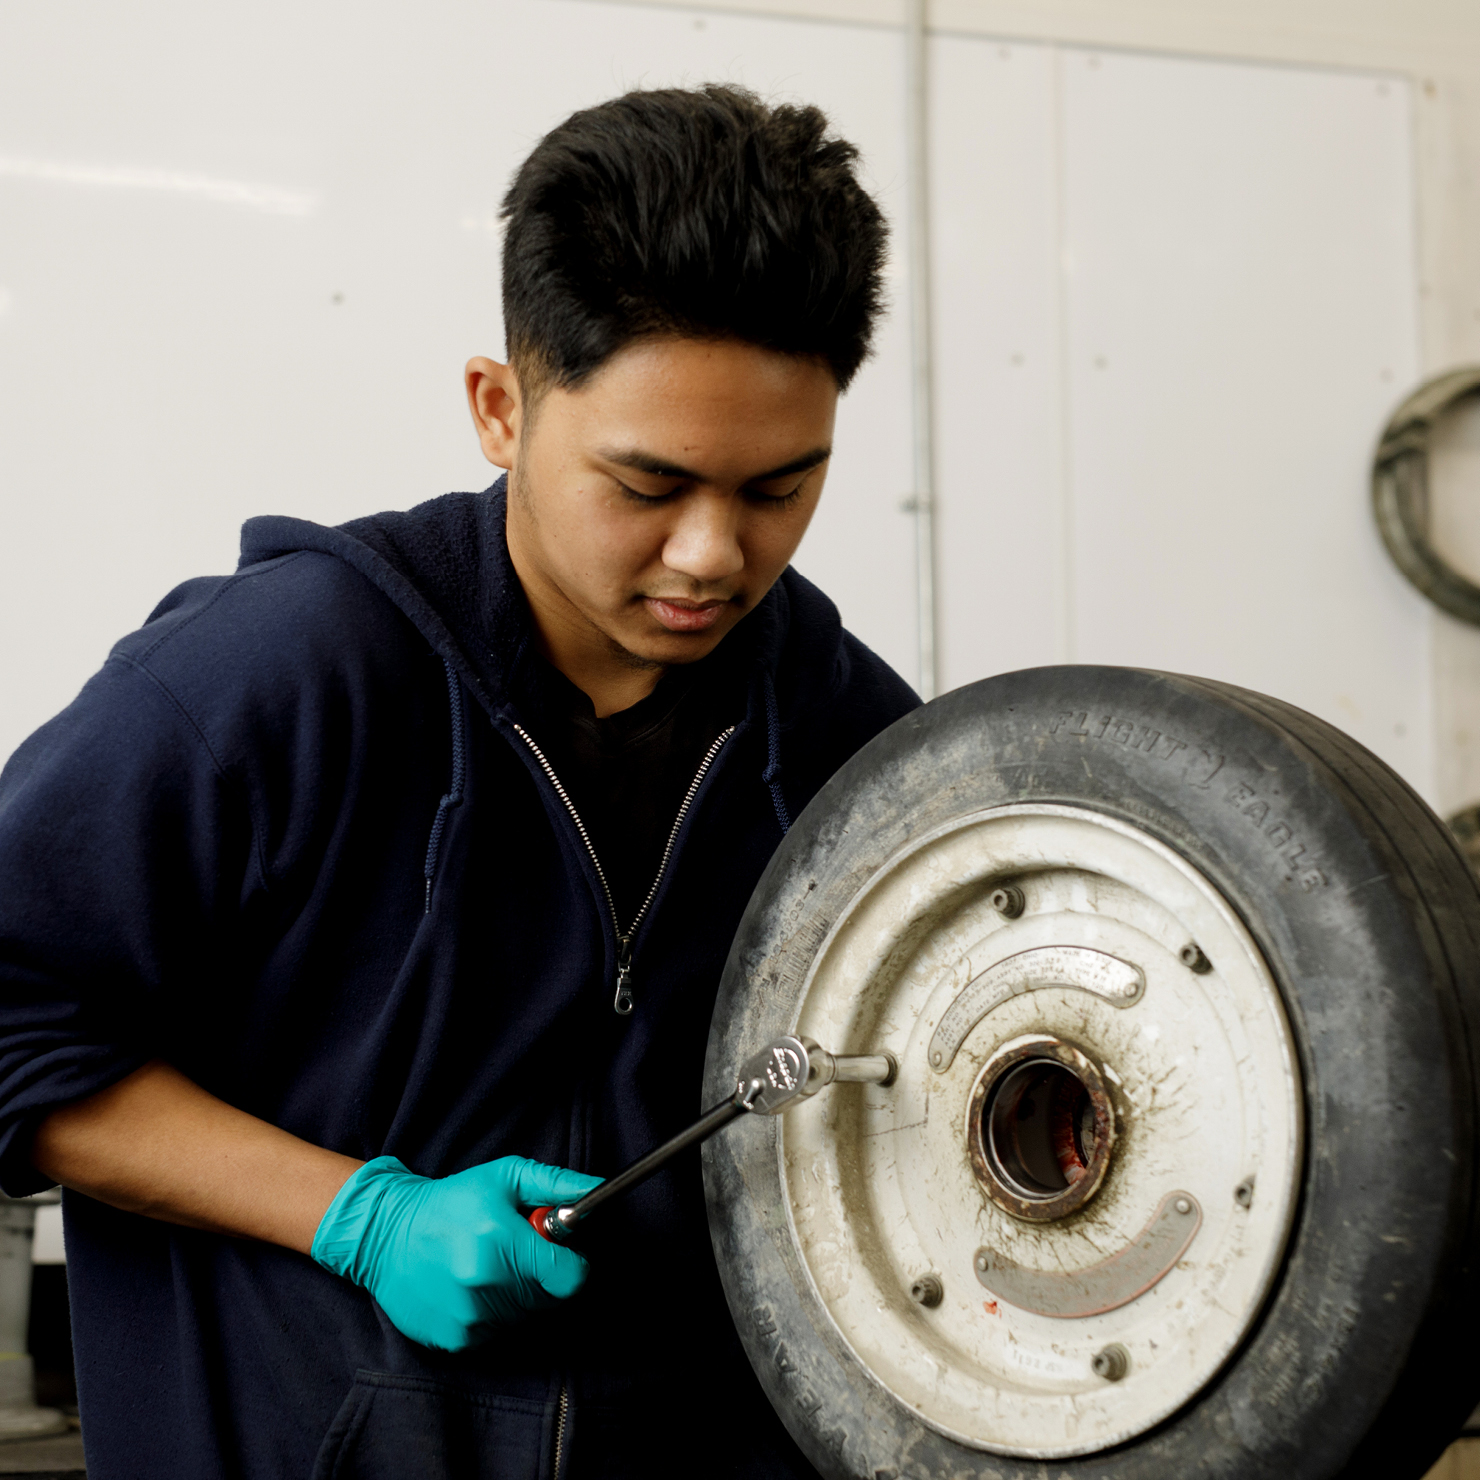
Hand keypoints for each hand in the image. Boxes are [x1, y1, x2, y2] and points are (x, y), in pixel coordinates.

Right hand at [310, 1154, 601, 1349]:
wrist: (385, 1233)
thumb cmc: (453, 1200)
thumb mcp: (506, 1177)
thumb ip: (557, 1185)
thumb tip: (598, 1190)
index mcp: (502, 1244)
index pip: (572, 1278)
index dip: (573, 1264)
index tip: (558, 1253)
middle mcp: (486, 1286)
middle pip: (550, 1299)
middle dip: (542, 1276)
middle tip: (516, 1251)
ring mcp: (469, 1318)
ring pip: (524, 1317)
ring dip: (517, 1295)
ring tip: (489, 1265)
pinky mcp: (454, 1340)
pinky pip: (497, 1333)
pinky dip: (492, 1314)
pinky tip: (469, 1286)